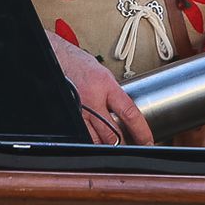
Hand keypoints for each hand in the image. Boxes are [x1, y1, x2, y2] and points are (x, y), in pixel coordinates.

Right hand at [46, 30, 152, 144]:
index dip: (141, 130)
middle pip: (112, 132)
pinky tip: (95, 142)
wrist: (57, 57)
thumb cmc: (79, 64)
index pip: (129, 112)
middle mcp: (93, 98)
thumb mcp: (104, 75)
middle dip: (123, 144)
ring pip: (95, 139)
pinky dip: (89, 141)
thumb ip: (114, 94)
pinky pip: (80, 135)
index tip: (148, 140)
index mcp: (106, 85)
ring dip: (105, 145)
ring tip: (113, 147)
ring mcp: (79, 109)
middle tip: (131, 147)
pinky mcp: (69, 115)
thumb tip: (125, 113)